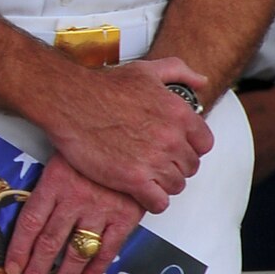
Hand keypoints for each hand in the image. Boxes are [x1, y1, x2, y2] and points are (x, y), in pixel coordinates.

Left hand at [3, 153, 143, 273]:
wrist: (129, 137)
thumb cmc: (93, 147)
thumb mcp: (62, 159)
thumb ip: (48, 189)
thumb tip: (28, 220)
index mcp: (55, 183)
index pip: (30, 223)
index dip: (18, 249)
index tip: (11, 268)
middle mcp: (75, 199)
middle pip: (49, 243)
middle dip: (36, 272)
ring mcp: (100, 210)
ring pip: (76, 251)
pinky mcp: (124, 217)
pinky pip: (107, 250)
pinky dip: (94, 271)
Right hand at [39, 54, 213, 212]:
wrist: (70, 101)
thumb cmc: (103, 87)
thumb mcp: (147, 70)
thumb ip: (179, 71)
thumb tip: (201, 81)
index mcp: (179, 114)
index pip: (204, 144)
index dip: (190, 148)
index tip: (177, 149)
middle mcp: (171, 138)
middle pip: (190, 167)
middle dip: (175, 166)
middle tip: (157, 163)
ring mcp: (153, 160)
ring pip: (175, 185)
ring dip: (163, 183)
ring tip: (147, 176)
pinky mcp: (133, 179)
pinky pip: (159, 202)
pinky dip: (153, 201)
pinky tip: (141, 192)